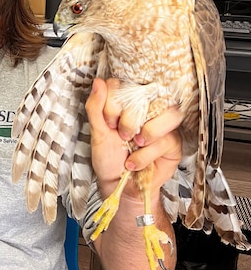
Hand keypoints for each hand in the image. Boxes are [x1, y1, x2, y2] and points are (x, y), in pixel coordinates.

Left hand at [85, 77, 182, 197]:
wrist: (119, 186)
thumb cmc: (109, 159)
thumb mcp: (97, 134)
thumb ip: (95, 108)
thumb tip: (98, 82)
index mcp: (127, 104)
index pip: (126, 84)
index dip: (116, 101)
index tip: (108, 121)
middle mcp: (147, 110)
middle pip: (149, 95)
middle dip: (129, 118)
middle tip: (120, 135)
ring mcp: (162, 124)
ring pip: (168, 112)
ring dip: (147, 131)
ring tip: (133, 144)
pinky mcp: (173, 142)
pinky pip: (166, 139)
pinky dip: (146, 154)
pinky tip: (134, 162)